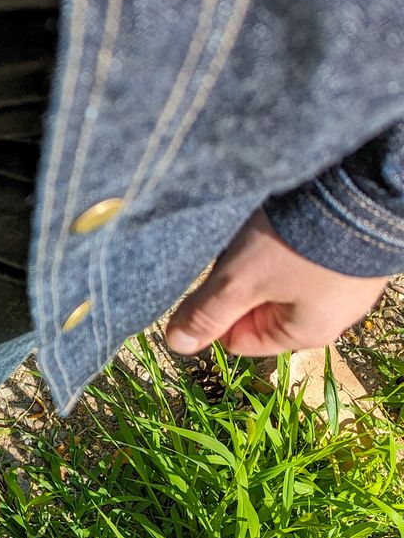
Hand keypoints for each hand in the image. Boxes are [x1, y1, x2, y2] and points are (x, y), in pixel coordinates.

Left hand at [164, 208, 388, 355]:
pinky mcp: (349, 253)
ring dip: (260, 257)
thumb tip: (177, 345)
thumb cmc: (299, 246)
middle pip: (259, 308)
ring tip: (263, 233)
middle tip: (239, 251)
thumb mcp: (240, 281)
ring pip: (278, 279)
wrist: (361, 192)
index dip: (216, 314)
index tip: (213, 281)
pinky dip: (285, 240)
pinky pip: (303, 256)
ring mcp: (343, 283)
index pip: (239, 340)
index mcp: (306, 333)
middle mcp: (332, 315)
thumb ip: (207, 314)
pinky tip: (283, 221)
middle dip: (239, 281)